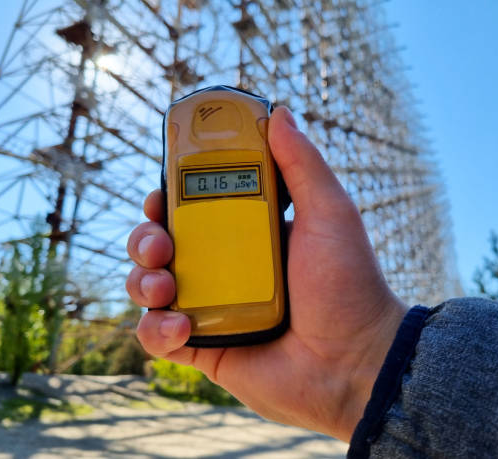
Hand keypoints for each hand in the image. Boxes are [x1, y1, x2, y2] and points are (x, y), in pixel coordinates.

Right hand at [126, 107, 407, 441]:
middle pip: (162, 243)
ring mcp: (212, 309)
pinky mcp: (205, 349)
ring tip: (165, 285)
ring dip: (141, 280)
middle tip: (160, 243)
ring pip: (149, 286)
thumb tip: (279, 112)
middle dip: (145, 237)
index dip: (169, 197)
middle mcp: (225, 268)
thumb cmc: (349, 286)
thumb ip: (303, 164)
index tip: (162, 191)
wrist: (355, 362)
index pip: (193, 208)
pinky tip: (180, 327)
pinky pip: (156, 336)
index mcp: (248, 234)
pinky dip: (155, 330)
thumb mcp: (331, 213)